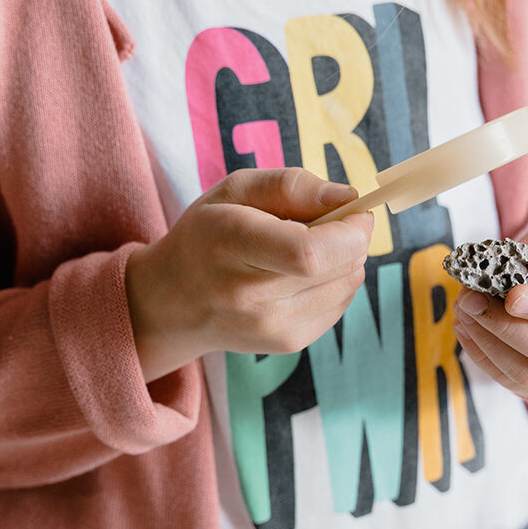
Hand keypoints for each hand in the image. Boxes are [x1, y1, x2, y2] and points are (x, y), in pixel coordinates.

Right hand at [126, 168, 373, 380]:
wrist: (173, 301)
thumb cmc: (208, 233)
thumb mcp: (236, 190)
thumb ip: (292, 185)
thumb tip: (348, 197)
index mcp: (232, 243)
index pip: (308, 253)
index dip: (349, 231)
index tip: (354, 211)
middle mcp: (249, 294)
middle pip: (337, 267)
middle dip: (352, 238)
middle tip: (331, 223)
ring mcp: (270, 326)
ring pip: (347, 285)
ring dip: (345, 260)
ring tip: (308, 249)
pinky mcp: (287, 342)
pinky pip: (340, 305)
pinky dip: (335, 283)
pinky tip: (302, 275)